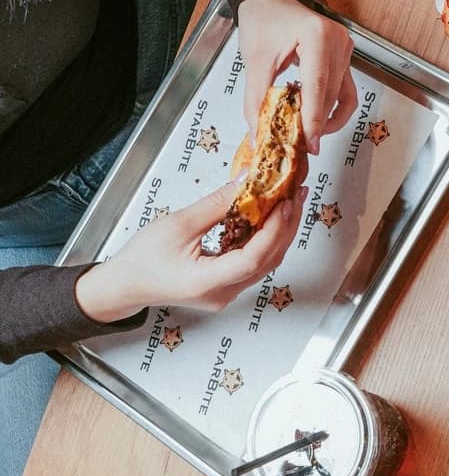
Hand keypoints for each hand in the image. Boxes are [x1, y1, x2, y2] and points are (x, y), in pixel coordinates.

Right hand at [74, 177, 305, 324]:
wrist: (124, 285)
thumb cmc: (142, 258)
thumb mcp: (179, 224)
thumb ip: (217, 204)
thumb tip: (248, 181)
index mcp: (206, 282)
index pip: (253, 257)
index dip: (274, 229)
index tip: (285, 202)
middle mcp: (221, 294)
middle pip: (267, 260)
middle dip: (286, 226)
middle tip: (296, 194)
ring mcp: (225, 294)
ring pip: (264, 263)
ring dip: (278, 232)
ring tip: (288, 202)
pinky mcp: (224, 288)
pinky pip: (253, 264)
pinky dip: (264, 241)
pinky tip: (268, 219)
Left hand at [237, 0, 356, 154]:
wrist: (270, 1)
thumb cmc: (263, 21)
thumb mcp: (254, 61)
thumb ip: (257, 100)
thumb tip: (260, 134)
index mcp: (316, 35)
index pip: (317, 85)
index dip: (313, 119)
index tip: (307, 143)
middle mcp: (337, 40)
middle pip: (330, 94)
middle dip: (315, 123)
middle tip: (299, 146)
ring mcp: (344, 48)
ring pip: (339, 96)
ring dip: (323, 118)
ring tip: (305, 135)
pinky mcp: (344, 57)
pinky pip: (347, 91)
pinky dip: (335, 110)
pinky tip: (321, 123)